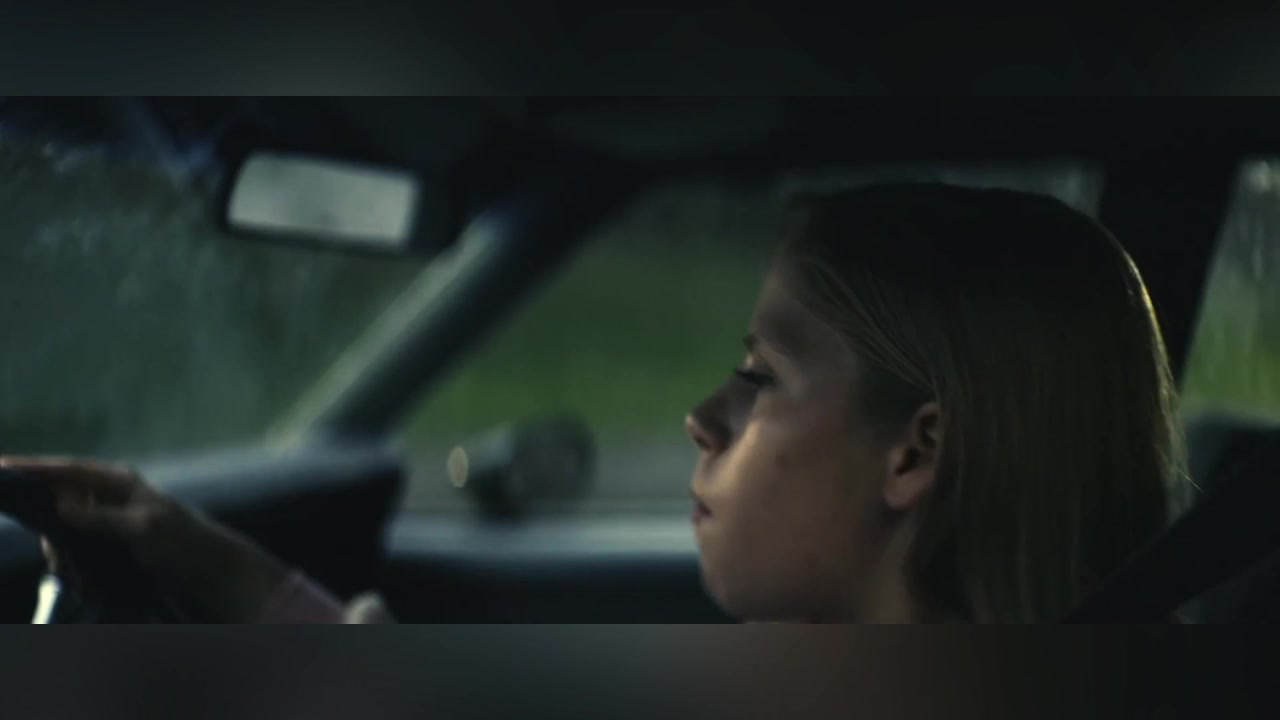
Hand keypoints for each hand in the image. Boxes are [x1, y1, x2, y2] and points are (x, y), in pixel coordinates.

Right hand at [0, 456, 290, 622]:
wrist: (214, 570)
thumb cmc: (185, 543)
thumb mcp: (143, 527)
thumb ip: (101, 515)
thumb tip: (60, 503)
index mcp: (119, 481)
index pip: (67, 469)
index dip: (33, 468)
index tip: (1, 466)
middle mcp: (112, 493)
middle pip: (60, 498)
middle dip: (48, 523)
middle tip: (56, 555)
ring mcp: (112, 517)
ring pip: (66, 526)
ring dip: (62, 547)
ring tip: (69, 569)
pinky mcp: (114, 540)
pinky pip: (79, 544)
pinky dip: (72, 558)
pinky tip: (75, 573)